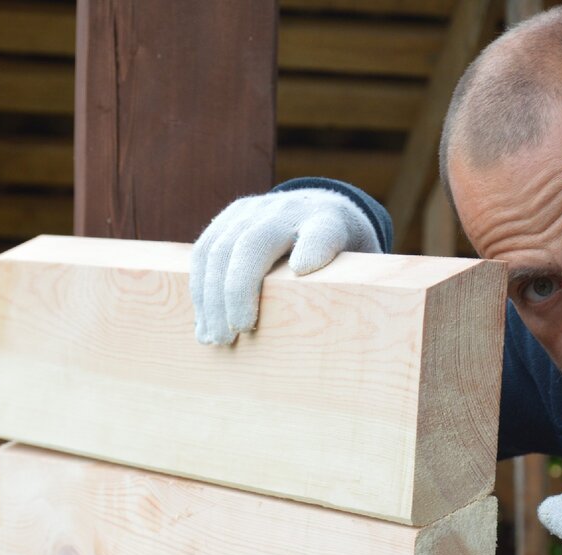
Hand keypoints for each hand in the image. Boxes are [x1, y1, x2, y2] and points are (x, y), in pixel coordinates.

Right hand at [190, 188, 380, 344]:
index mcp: (329, 222)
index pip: (323, 231)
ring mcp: (253, 210)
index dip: (314, 247)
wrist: (318, 209)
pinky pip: (204, 252)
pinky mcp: (228, 218)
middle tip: (237, 332)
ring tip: (216, 338)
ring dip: (212, 297)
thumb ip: (358, 290)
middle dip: (239, 288)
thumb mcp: (361, 268)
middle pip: (256, 242)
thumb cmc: (341, 255)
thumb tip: (354, 336)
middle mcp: (288, 210)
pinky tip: (204, 324)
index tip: (305, 269)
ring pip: (221, 248)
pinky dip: (200, 291)